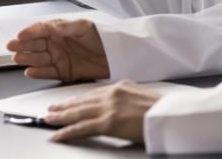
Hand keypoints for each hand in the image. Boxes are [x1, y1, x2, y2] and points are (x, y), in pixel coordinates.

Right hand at [7, 19, 109, 80]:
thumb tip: (46, 26)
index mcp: (60, 30)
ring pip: (39, 59)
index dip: (28, 33)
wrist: (117, 55)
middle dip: (23, 46)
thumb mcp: (82, 26)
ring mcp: (60, 58)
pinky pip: (48, 73)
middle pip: (35, 45)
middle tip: (12, 47)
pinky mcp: (65, 72)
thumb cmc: (102, 36)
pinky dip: (38, 73)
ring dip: (27, 59)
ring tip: (18, 59)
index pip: (39, 30)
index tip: (19, 36)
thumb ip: (63, 27)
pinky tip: (30, 71)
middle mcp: (57, 44)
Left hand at [45, 80, 159, 143]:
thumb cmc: (164, 110)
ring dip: (60, 118)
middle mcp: (112, 94)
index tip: (68, 102)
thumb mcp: (144, 96)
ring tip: (48, 120)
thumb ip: (128, 98)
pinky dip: (67, 132)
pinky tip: (58, 135)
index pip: (92, 93)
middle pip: (81, 101)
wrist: (172, 116)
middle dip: (64, 107)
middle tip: (51, 110)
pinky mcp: (109, 123)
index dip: (77, 99)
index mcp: (121, 86)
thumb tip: (122, 105)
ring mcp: (109, 108)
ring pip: (77, 113)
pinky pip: (82, 128)